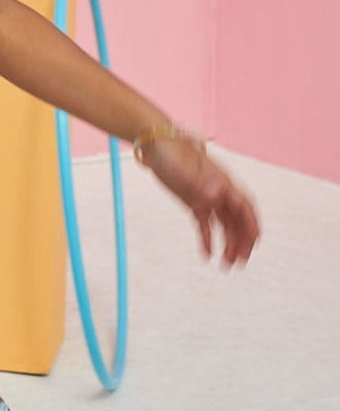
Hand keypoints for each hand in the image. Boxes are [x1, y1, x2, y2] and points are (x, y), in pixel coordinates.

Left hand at [140, 137, 260, 267]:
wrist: (156, 144)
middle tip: (238, 263)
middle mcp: (219, 191)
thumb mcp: (183, 168)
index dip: (250, 225)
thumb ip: (200, 182)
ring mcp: (208, 197)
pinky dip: (207, 239)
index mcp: (222, 182)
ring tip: (226, 265)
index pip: (243, 207)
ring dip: (227, 243)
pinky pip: (204, 224)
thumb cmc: (171, 152)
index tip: (254, 243)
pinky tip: (206, 255)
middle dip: (241, 241)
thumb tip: (217, 194)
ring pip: (224, 224)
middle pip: (237, 219)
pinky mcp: (194, 202)